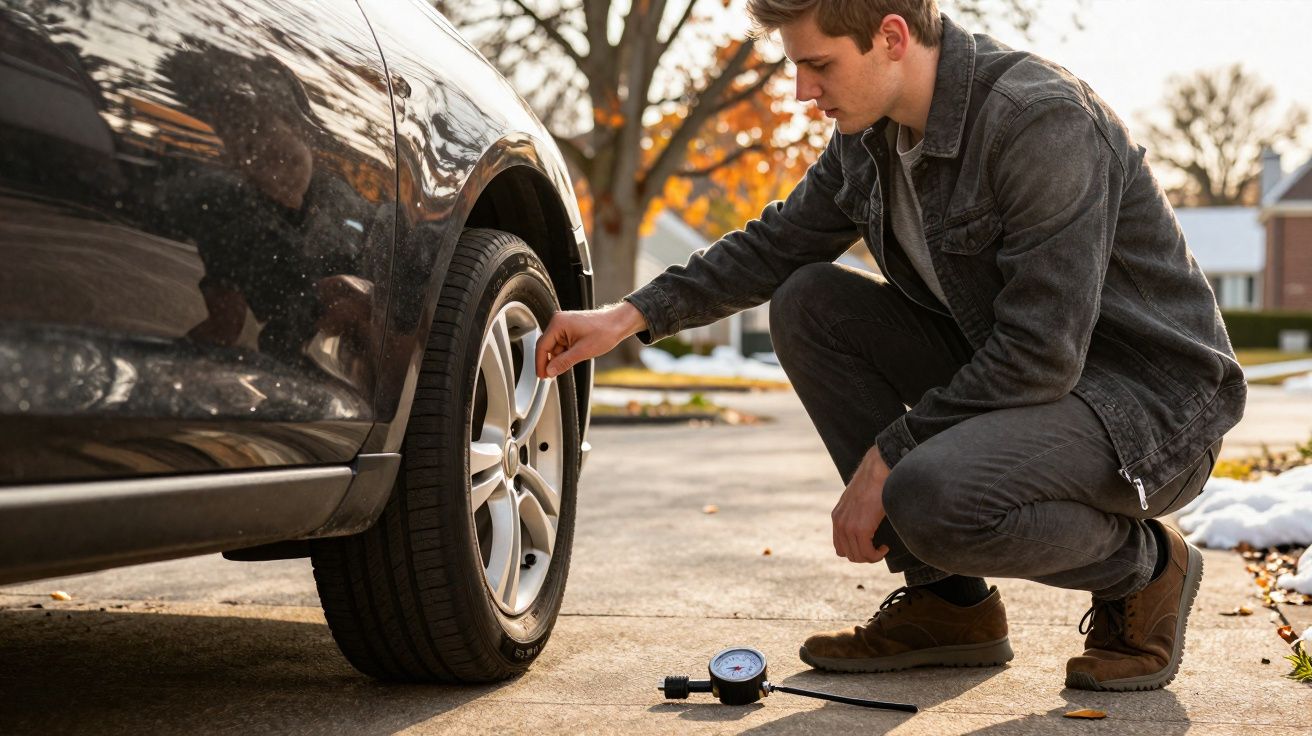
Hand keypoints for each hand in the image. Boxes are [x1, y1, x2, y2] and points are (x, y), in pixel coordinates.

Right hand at [535, 301, 647, 378]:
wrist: (618, 324)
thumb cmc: (605, 331)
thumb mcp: (583, 351)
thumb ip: (564, 362)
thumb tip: (550, 371)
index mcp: (558, 323)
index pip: (542, 346)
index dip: (540, 363)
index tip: (542, 376)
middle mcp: (558, 322)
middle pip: (547, 347)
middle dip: (550, 362)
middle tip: (552, 377)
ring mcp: (564, 325)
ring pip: (555, 347)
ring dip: (560, 358)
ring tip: (571, 363)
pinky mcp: (569, 329)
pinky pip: (562, 344)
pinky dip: (565, 354)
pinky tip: (573, 358)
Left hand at [831, 445, 892, 563]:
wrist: (877, 470)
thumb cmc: (873, 483)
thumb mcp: (858, 500)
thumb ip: (856, 514)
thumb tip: (866, 525)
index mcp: (837, 517)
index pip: (840, 547)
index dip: (855, 551)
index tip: (869, 546)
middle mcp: (839, 523)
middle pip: (848, 554)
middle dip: (864, 556)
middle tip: (878, 549)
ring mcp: (848, 527)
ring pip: (858, 556)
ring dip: (872, 556)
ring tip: (882, 548)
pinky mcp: (860, 528)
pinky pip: (867, 553)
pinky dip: (877, 555)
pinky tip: (885, 547)